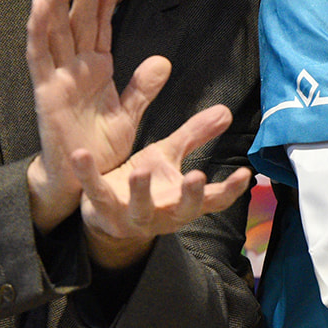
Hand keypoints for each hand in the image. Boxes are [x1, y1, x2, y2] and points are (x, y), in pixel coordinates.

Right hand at [26, 0, 164, 231]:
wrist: (81, 179)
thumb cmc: (100, 146)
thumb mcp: (129, 115)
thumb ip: (142, 88)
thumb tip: (162, 60)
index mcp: (96, 67)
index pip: (102, 24)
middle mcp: (75, 66)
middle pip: (80, 19)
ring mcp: (58, 77)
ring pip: (57, 30)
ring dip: (61, 0)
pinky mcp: (44, 92)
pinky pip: (38, 56)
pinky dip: (37, 31)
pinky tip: (39, 6)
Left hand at [74, 105, 252, 269]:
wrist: (103, 214)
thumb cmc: (144, 183)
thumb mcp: (167, 156)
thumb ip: (194, 135)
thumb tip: (225, 111)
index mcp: (182, 201)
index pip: (214, 200)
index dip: (230, 190)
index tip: (245, 174)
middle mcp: (163, 214)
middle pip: (183, 210)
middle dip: (190, 195)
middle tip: (196, 177)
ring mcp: (133, 216)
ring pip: (140, 209)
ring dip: (141, 191)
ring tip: (141, 171)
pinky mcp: (104, 211)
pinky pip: (96, 192)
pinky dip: (88, 174)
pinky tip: (82, 154)